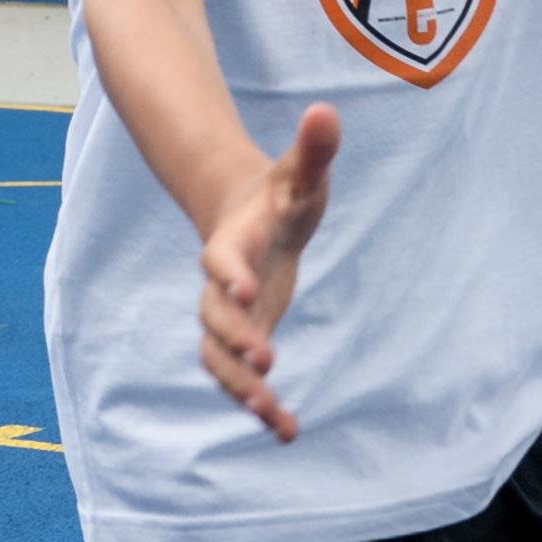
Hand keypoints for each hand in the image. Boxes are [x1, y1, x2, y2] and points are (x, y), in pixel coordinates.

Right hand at [196, 106, 343, 441]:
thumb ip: (313, 148)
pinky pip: (242, 379)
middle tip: (265, 365)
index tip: (245, 294)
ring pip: (219, 359)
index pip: (221, 259)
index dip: (229, 275)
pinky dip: (261, 405)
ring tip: (270, 416)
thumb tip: (326, 110)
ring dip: (240, 388)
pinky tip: (287, 431)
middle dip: (235, 343)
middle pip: (214, 319)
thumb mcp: (301, 172)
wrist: (248, 214)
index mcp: (233, 242)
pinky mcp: (245, 338)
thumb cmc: (280, 192)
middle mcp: (223, 285)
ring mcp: (230, 316)